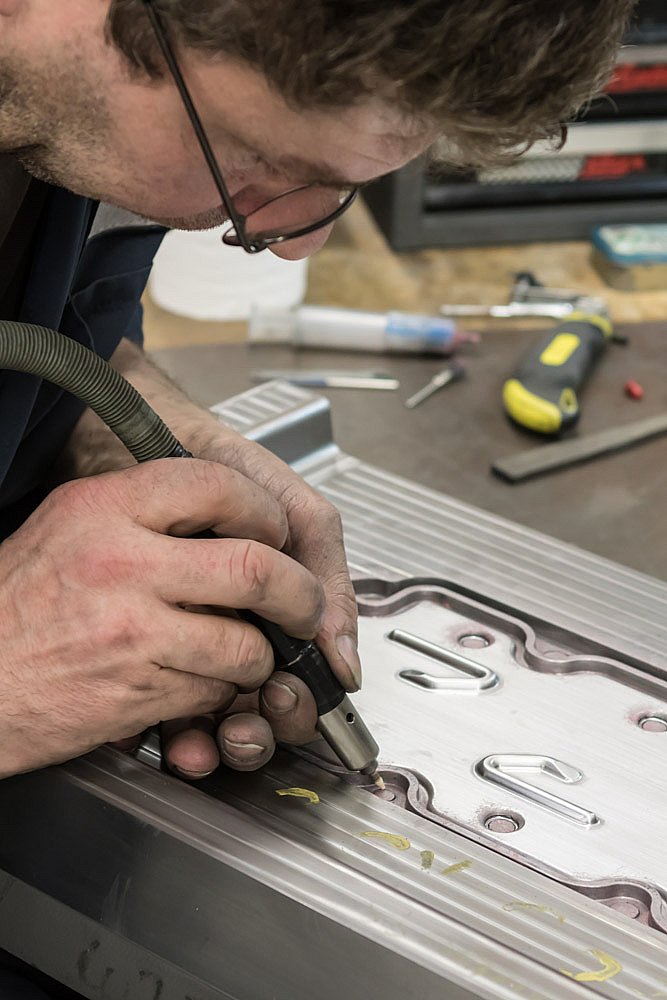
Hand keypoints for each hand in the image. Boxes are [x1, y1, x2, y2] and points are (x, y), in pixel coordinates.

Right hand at [0, 458, 325, 777]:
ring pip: (246, 644)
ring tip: (242, 651)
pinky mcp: (137, 693)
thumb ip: (142, 513)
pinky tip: (195, 680)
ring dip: (258, 655)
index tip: (276, 531)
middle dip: (299, 593)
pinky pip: (214, 691)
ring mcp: (133, 633)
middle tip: (302, 605)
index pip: (216, 485)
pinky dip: (220, 691)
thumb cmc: (11, 606)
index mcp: (104, 510)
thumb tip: (223, 516)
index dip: (264, 510)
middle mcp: (122, 565)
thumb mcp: (68, 527)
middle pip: (256, 568)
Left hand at [156, 426, 360, 778]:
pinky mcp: (149, 654)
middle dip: (272, 724)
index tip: (296, 697)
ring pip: (224, 718)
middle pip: (269, 707)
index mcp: (281, 609)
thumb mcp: (289, 510)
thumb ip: (326, 571)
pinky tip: (186, 739)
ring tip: (226, 735)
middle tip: (267, 710)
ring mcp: (194, 647)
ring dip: (233, 738)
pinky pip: (169, 712)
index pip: (308, 678)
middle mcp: (242, 633)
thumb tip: (345, 659)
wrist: (132, 442)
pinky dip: (183, 735)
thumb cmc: (217, 470)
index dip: (307, 700)